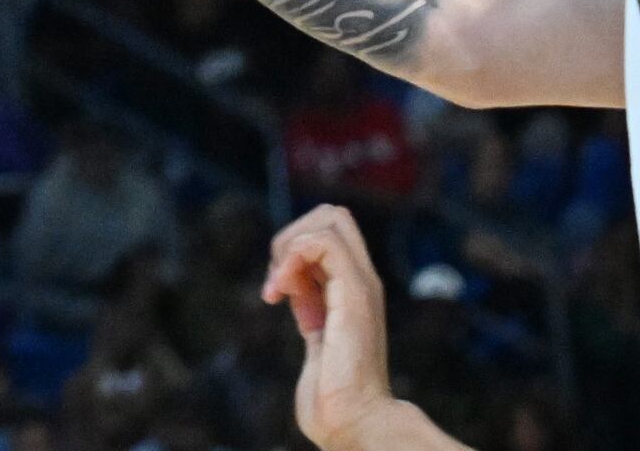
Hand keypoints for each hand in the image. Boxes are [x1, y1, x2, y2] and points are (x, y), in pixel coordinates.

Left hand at [265, 206, 415, 450]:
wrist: (355, 424)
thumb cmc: (333, 398)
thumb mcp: (315, 338)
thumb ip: (310, 309)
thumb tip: (292, 286)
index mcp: (352, 291)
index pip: (330, 233)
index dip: (295, 247)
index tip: (278, 290)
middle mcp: (362, 282)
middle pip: (331, 215)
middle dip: (291, 235)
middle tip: (277, 282)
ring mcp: (361, 285)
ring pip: (328, 218)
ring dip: (287, 246)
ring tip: (278, 290)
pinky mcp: (355, 294)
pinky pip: (323, 242)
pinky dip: (293, 256)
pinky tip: (281, 291)